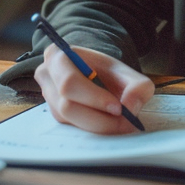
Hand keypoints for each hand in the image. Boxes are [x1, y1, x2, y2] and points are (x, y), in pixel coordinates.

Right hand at [35, 44, 153, 134]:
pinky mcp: (53, 115)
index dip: (93, 98)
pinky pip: (71, 127)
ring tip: (120, 122)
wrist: (99, 77)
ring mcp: (47, 97)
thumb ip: (137, 86)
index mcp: (58, 56)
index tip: (118, 108)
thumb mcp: (128, 73)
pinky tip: (107, 123)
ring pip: (70, 120)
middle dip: (99, 118)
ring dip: (98, 125)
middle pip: (67, 106)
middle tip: (124, 121)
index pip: (69, 82)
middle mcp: (46, 76)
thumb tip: (131, 106)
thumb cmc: (108, 72)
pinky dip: (93, 128)